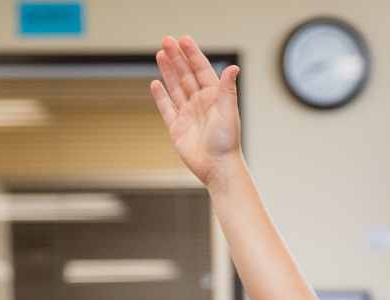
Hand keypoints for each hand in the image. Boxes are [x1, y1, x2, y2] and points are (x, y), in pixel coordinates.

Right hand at [152, 36, 241, 187]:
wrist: (218, 168)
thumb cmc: (227, 143)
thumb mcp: (228, 112)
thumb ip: (227, 89)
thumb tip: (233, 68)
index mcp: (214, 98)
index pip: (202, 70)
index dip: (193, 55)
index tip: (183, 40)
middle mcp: (201, 104)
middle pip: (186, 75)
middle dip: (177, 58)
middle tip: (166, 41)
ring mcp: (188, 115)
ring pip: (176, 88)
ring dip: (168, 71)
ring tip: (160, 54)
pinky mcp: (177, 128)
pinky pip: (167, 109)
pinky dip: (161, 97)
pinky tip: (156, 84)